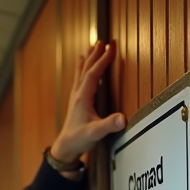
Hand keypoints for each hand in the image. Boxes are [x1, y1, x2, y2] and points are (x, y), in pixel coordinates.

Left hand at [49, 41, 125, 164]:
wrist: (66, 147)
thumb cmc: (79, 139)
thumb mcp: (96, 133)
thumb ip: (109, 125)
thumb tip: (123, 118)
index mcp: (83, 98)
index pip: (92, 74)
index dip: (102, 60)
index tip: (112, 48)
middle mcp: (78, 94)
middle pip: (85, 69)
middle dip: (95, 54)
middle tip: (104, 42)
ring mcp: (76, 97)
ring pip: (81, 72)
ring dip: (88, 58)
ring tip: (93, 46)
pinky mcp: (76, 101)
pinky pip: (79, 79)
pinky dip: (83, 68)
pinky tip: (82, 65)